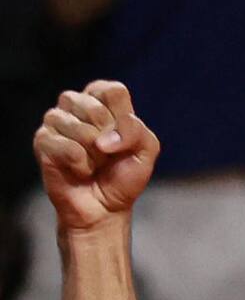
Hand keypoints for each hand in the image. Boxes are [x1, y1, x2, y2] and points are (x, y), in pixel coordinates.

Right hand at [34, 81, 160, 231]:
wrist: (105, 207)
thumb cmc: (124, 176)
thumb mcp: (146, 150)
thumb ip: (136, 131)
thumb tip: (103, 140)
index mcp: (101, 99)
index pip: (113, 91)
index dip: (123, 120)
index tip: (123, 140)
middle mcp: (76, 104)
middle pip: (95, 108)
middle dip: (110, 140)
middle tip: (107, 156)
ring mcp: (56, 120)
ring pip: (79, 128)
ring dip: (94, 155)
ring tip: (93, 164)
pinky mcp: (43, 140)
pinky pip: (67, 148)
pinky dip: (81, 165)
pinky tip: (80, 170)